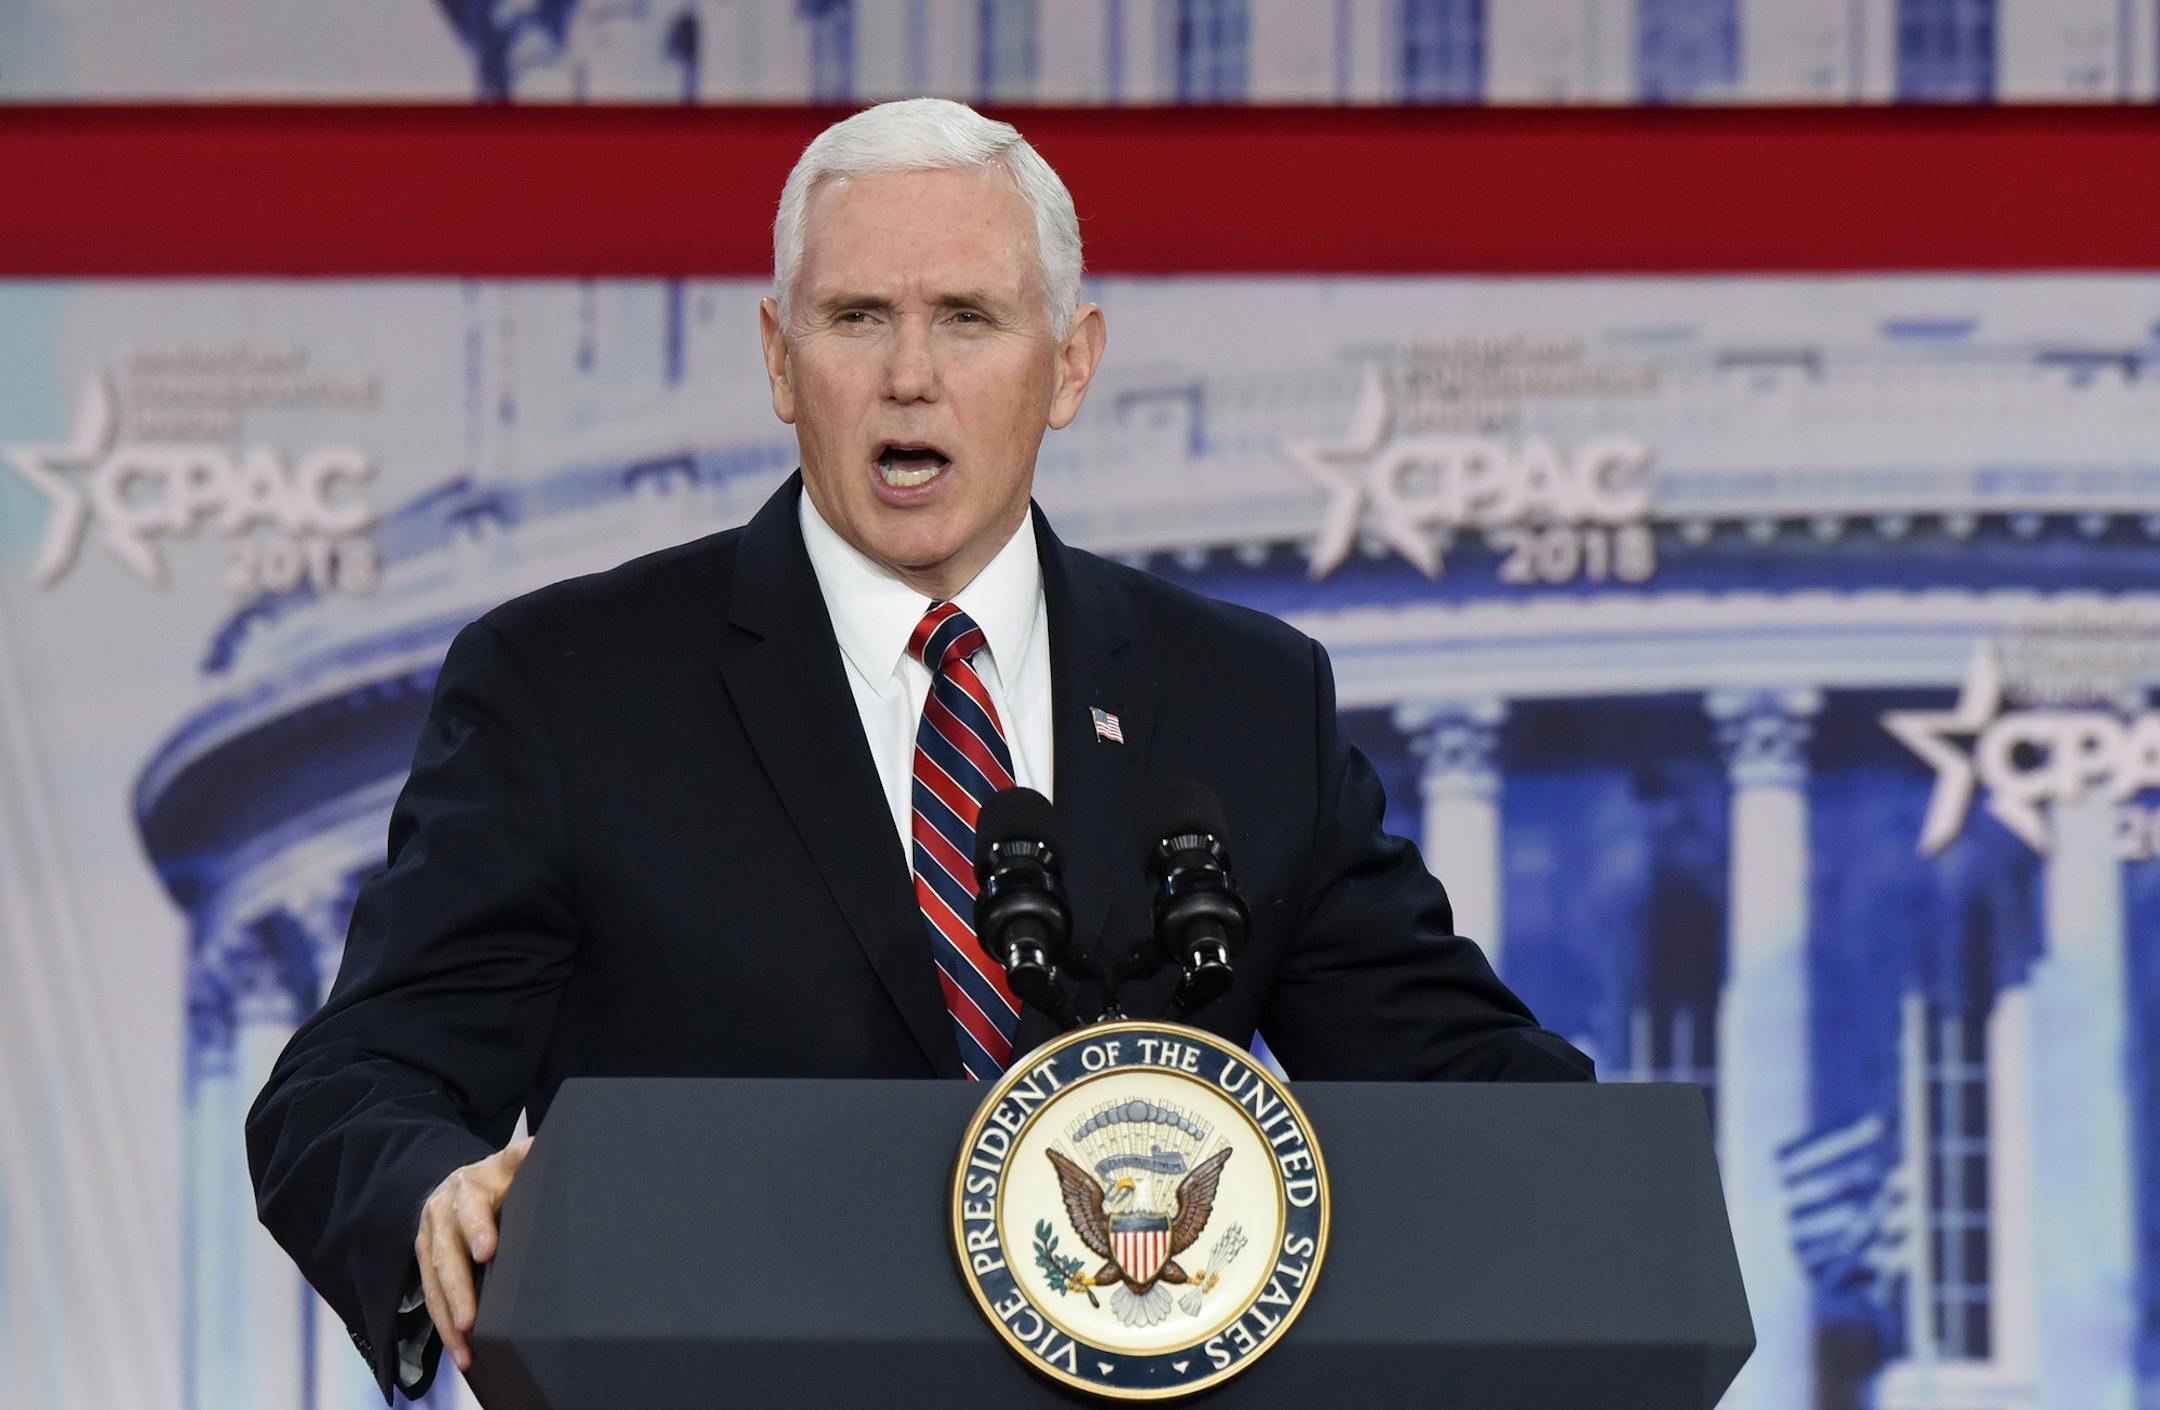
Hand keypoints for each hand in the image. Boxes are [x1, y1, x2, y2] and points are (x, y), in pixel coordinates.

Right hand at [415, 1134, 531, 1372]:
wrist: (457, 1181)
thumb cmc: (497, 1178)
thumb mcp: (508, 1164)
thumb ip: (520, 1159)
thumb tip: (536, 1147)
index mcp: (468, 1187)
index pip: (471, 1207)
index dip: (477, 1228)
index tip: (488, 1251)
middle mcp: (442, 1212)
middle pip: (446, 1253)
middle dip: (458, 1289)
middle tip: (470, 1319)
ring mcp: (428, 1239)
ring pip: (433, 1283)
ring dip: (447, 1318)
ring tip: (464, 1347)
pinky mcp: (422, 1262)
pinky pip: (431, 1297)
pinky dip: (444, 1327)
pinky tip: (460, 1351)